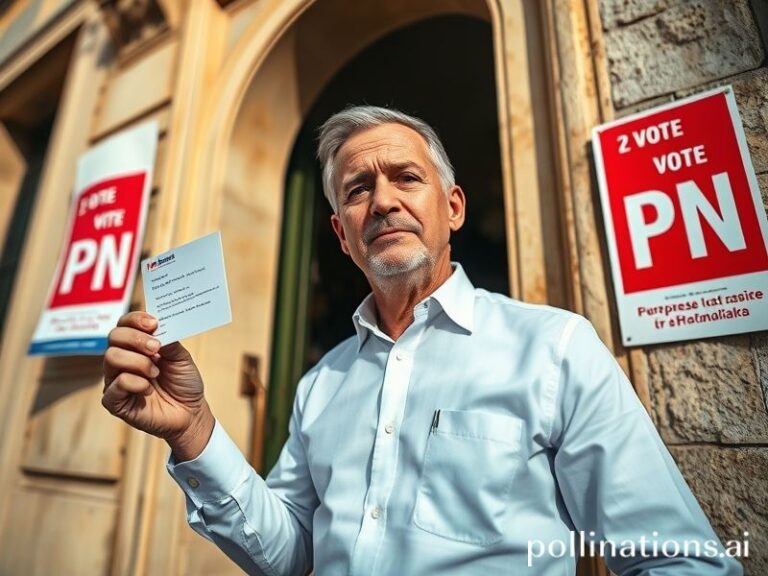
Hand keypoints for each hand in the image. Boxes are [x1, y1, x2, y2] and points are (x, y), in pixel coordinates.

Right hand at [102, 312, 213, 460]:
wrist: (190, 413)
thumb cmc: (183, 383)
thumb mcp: (182, 358)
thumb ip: (169, 342)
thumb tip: (158, 328)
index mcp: (137, 346)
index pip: (124, 324)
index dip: (135, 319)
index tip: (154, 324)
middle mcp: (123, 360)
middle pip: (114, 336)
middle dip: (136, 338)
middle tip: (156, 349)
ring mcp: (115, 380)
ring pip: (112, 357)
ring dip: (139, 362)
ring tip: (156, 373)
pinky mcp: (114, 401)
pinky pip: (117, 384)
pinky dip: (136, 383)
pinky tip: (148, 390)